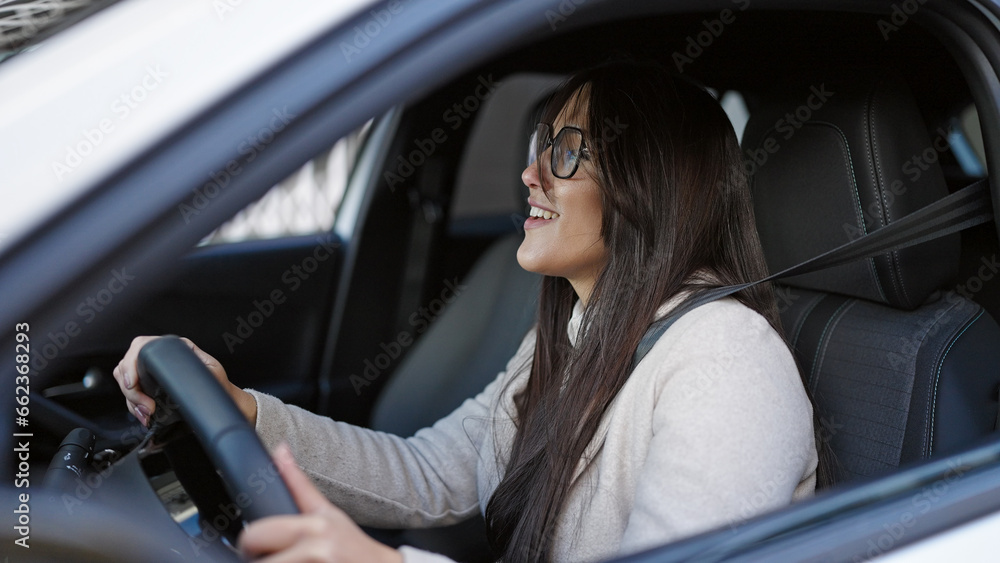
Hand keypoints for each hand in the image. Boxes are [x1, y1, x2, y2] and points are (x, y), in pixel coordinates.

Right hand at [112, 336, 257, 426]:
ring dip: (132, 401)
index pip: (140, 347)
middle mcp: (160, 357)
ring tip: (146, 414)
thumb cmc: (218, 384)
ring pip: (125, 383)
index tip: (131, 383)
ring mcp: (153, 373)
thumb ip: (194, 364)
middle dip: (131, 390)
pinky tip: (145, 416)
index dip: (130, 365)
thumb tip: (178, 366)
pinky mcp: (151, 388)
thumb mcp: (209, 370)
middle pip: (126, 367)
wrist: (222, 399)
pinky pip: (132, 396)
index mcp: (173, 348)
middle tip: (146, 407)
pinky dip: (134, 407)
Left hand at [239, 444, 402, 562]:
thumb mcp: (326, 511)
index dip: (251, 543)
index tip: (259, 546)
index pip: (254, 536)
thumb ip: (298, 483)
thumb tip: (280, 448)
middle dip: (259, 559)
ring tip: (291, 562)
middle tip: (277, 557)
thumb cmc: (352, 545)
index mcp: (312, 526)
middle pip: (257, 558)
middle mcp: (314, 550)